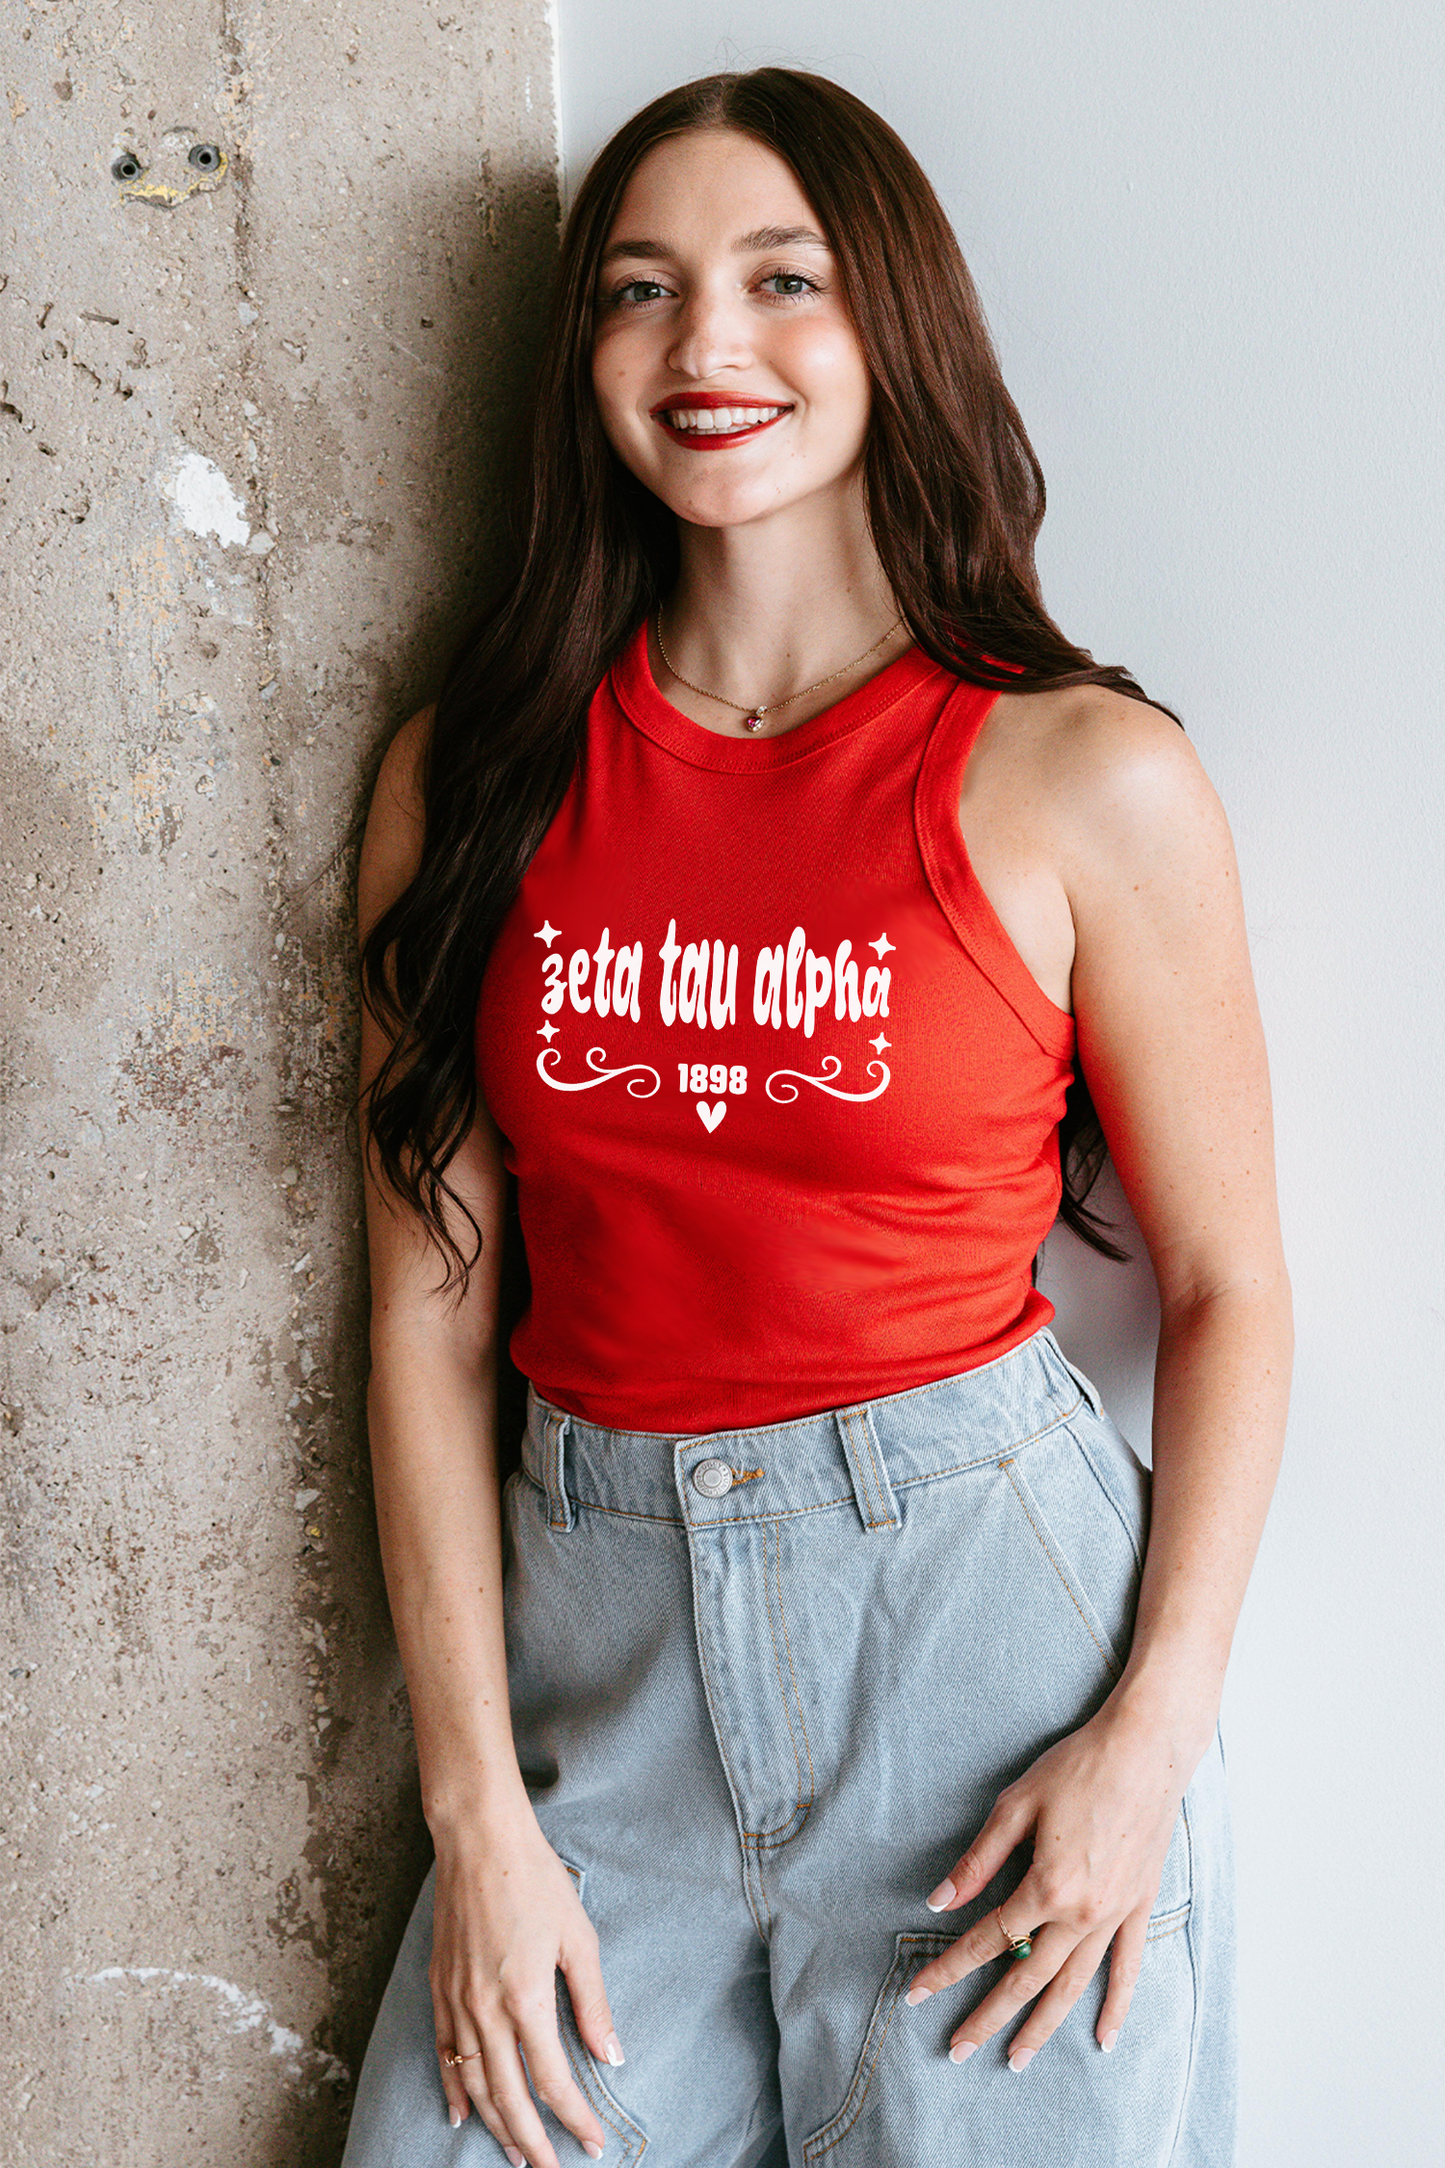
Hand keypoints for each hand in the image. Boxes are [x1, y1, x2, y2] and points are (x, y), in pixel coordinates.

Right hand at [429, 1803, 623, 2165]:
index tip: (593, 2143)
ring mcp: (456, 2001)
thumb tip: (613, 2055)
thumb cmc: (534, 1879)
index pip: (552, 2081)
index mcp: (525, 1999)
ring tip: (515, 2153)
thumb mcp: (579, 1938)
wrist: (479, 1839)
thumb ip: (594, 2003)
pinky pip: (443, 2053)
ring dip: (494, 2124)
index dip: (573, 2119)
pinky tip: (461, 2112)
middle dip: (532, 2142)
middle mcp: (485, 2010)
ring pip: (473, 2083)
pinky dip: (452, 2088)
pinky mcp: (439, 1987)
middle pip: (508, 2097)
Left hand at [904, 1697, 1200, 2068]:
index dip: (948, 1969)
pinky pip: (1127, 1969)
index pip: (988, 1941)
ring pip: (1072, 1986)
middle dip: (988, 2017)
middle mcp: (1082, 1913)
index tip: (918, 1994)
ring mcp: (1115, 1915)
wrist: (1146, 1750)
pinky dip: (1115, 2007)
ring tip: (1015, 2058)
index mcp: (1046, 1886)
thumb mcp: (1015, 1805)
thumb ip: (979, 1860)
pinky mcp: (1140, 1907)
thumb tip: (940, 1901)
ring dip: (1042, 2027)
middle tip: (957, 2050)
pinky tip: (1103, 2039)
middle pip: (1026, 1978)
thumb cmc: (1077, 1768)